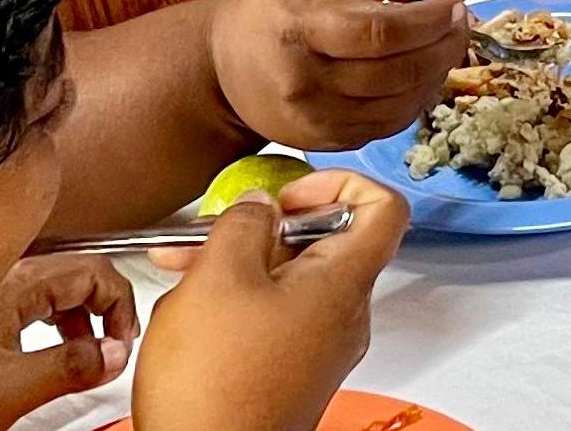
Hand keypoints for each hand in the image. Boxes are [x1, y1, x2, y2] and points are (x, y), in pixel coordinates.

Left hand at [0, 256, 137, 430]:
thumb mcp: (8, 388)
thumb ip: (69, 367)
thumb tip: (115, 353)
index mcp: (15, 284)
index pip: (95, 270)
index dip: (121, 303)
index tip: (124, 341)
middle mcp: (1, 279)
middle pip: (77, 274)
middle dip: (105, 308)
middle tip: (114, 346)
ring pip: (51, 290)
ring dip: (79, 318)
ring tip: (85, 351)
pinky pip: (28, 306)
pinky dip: (51, 325)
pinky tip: (44, 352)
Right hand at [133, 172, 408, 430]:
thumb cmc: (214, 388)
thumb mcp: (218, 277)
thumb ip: (244, 223)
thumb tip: (259, 204)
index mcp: (344, 284)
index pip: (385, 207)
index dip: (340, 183)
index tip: (290, 192)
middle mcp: (343, 317)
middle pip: (326, 244)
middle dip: (265, 229)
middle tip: (216, 230)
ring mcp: (318, 349)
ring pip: (289, 282)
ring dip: (239, 265)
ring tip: (185, 270)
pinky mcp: (290, 374)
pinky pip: (273, 319)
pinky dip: (236, 302)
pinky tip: (190, 312)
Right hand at [206, 0, 471, 152]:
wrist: (221, 70)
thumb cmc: (273, 11)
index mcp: (299, 29)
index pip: (379, 32)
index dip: (428, 20)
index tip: (453, 3)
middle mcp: (305, 81)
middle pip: (395, 72)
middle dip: (442, 46)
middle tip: (460, 22)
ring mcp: (313, 120)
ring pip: (397, 106)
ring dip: (435, 75)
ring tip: (446, 45)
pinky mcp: (323, 142)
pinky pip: (385, 127)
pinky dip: (414, 102)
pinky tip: (423, 74)